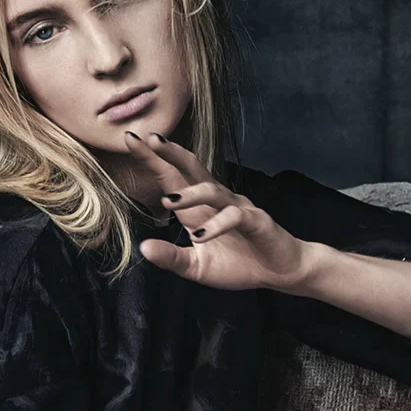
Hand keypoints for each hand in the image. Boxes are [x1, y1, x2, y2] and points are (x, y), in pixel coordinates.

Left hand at [124, 131, 305, 291]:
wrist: (280, 270)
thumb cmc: (239, 263)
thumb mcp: (197, 267)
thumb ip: (171, 258)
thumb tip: (143, 248)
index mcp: (198, 209)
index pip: (172, 177)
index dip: (153, 159)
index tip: (130, 140)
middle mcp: (216, 201)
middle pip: (191, 169)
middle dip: (170, 154)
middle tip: (149, 140)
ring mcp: (237, 208)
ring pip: (212, 191)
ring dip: (190, 194)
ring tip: (168, 202)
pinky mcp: (256, 221)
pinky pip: (235, 217)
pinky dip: (216, 226)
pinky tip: (199, 237)